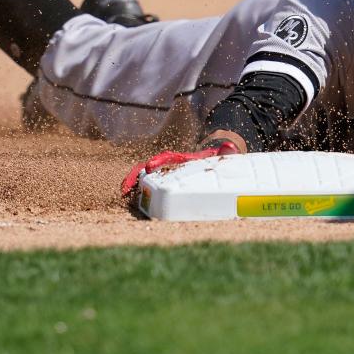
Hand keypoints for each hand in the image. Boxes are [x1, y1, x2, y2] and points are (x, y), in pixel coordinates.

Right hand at [120, 140, 239, 195]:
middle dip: (136, 176)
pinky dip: (143, 195)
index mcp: (184, 159)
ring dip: (135, 187)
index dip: (159, 161)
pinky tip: (136, 205)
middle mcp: (172, 166)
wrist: (218, 158)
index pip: (169, 158)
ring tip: (123, 195)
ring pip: (147, 180)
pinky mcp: (168, 186)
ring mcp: (169, 176)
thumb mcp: (223, 154)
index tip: (150, 166)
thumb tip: (230, 148)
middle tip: (125, 187)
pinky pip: (152, 190)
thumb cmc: (218, 158)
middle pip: (150, 169)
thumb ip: (227, 151)